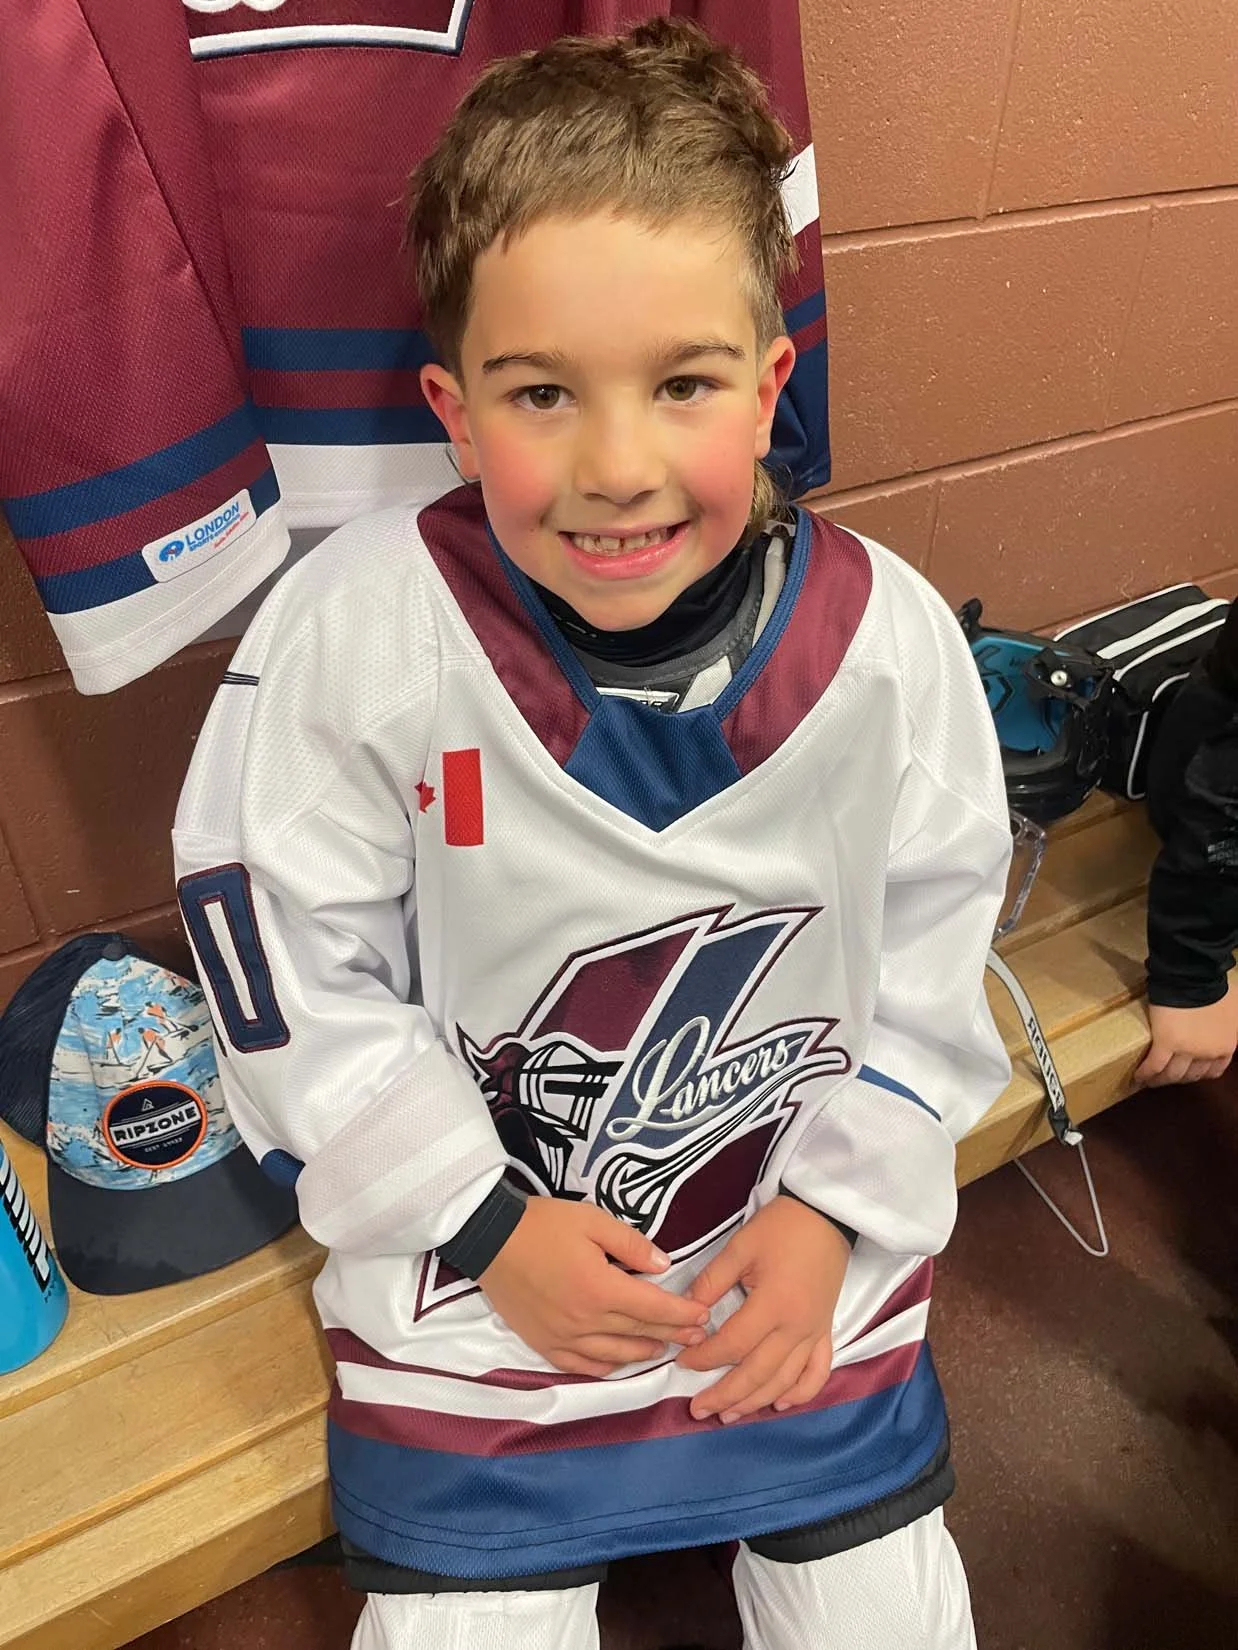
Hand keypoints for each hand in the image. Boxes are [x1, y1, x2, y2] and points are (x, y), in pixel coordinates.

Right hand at [480, 1198, 709, 1375]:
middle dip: (672, 1334)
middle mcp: (586, 1321)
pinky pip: (581, 1366)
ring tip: (662, 1347)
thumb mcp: (592, 1220)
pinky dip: (605, 1367)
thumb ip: (631, 1244)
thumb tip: (664, 1266)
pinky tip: (617, 1362)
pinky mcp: (543, 1344)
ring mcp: (564, 1338)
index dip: (682, 1314)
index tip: (702, 1315)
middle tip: (695, 1336)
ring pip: (614, 1355)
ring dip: (643, 1353)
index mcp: (601, 1288)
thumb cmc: (542, 1224)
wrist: (489, 1239)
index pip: (654, 1308)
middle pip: (638, 1334)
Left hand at [675, 1195, 849, 1423]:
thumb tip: (688, 1313)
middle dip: (725, 1395)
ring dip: (755, 1402)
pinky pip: (817, 1373)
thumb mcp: (740, 1246)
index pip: (732, 1344)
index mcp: (773, 1305)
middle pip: (757, 1374)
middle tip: (697, 1409)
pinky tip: (779, 1403)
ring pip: (785, 1381)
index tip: (682, 1361)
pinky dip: (800, 1394)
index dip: (704, 1358)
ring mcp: (814, 1333)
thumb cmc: (781, 1227)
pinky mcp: (826, 1331)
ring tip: (727, 1415)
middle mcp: (796, 1327)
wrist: (825, 1214)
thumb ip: (712, 1281)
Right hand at [1134, 988, 1237, 1086]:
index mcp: (1225, 1046)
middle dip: (1177, 1079)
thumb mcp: (1231, 1010)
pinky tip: (1138, 1076)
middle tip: (1165, 1078)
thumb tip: (1220, 1023)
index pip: (1212, 1071)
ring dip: (1160, 1080)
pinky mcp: (1165, 1045)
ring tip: (1149, 1081)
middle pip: (1190, 1075)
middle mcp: (1207, 1054)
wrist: (1193, 978)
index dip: (1197, 1074)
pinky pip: (1153, 1065)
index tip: (1187, 1073)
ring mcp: (1186, 1051)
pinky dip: (1145, 1073)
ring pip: (1172, 1075)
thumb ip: (1226, 1024)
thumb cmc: (1212, 987)